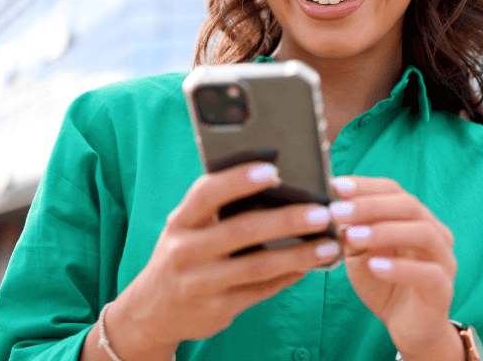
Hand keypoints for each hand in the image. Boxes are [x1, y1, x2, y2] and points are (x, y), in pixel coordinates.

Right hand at [95, 160, 340, 360]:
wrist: (152, 312)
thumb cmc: (183, 255)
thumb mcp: (187, 228)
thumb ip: (218, 209)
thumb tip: (277, 183)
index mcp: (180, 222)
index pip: (207, 193)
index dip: (238, 180)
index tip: (273, 170)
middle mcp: (185, 251)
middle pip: (241, 230)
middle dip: (286, 220)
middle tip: (322, 212)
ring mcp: (200, 284)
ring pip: (258, 266)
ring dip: (298, 255)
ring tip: (329, 244)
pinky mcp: (217, 310)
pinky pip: (261, 291)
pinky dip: (290, 276)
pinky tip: (312, 266)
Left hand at [328, 176, 462, 360]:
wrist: (408, 328)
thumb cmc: (384, 284)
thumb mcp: (360, 254)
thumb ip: (351, 232)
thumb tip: (332, 208)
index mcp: (416, 219)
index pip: (394, 191)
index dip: (366, 186)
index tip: (335, 186)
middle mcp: (435, 233)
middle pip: (409, 206)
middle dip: (370, 205)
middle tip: (338, 211)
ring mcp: (443, 260)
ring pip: (423, 233)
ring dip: (385, 231)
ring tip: (353, 236)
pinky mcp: (443, 289)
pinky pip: (428, 273)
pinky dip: (399, 267)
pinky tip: (374, 266)